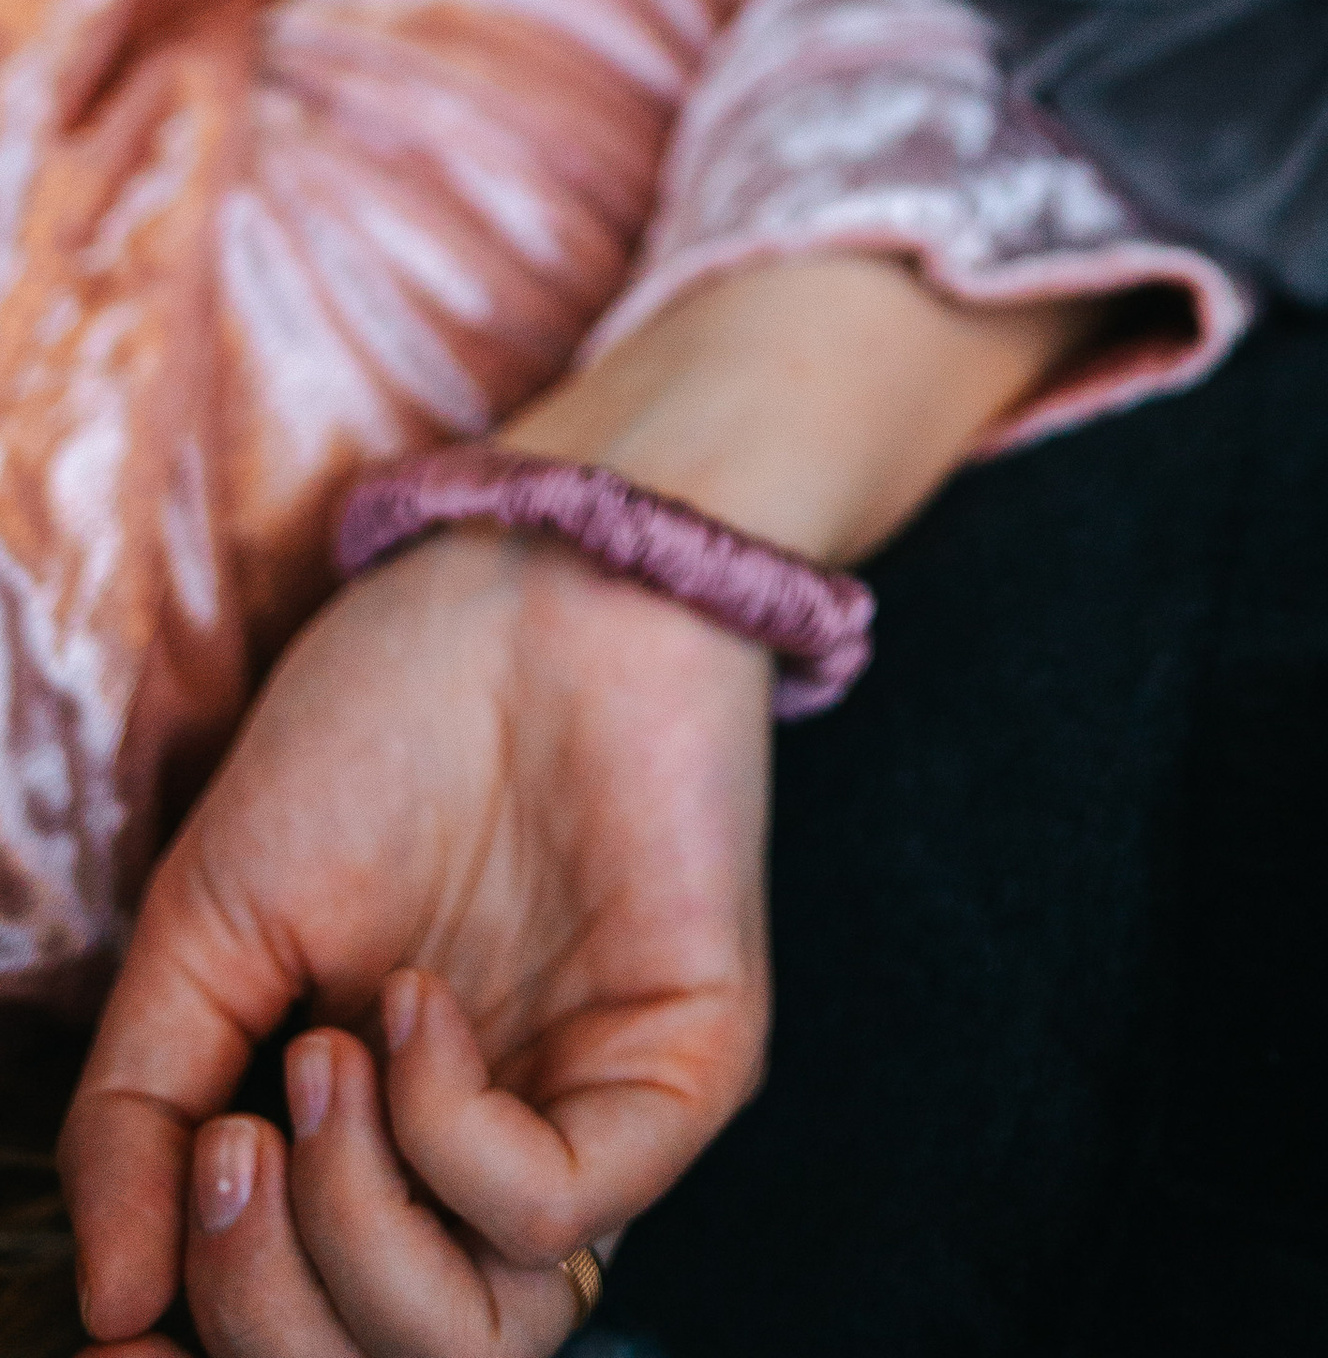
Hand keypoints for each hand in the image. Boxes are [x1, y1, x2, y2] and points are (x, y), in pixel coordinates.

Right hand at [64, 531, 772, 1354]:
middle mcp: (494, 1160)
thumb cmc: (378, 728)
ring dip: (352, 1233)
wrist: (531, 572)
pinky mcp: (691, 1067)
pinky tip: (409, 1009)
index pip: (314, 1343)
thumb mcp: (209, 929)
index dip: (213, 1342)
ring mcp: (596, 1117)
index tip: (127, 1291)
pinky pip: (559, 1209)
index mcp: (385, 1148)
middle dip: (265, 1302)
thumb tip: (110, 1308)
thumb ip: (144, 1117)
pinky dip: (448, 1140)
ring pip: (482, 1336)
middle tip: (225, 1141)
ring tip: (316, 1063)